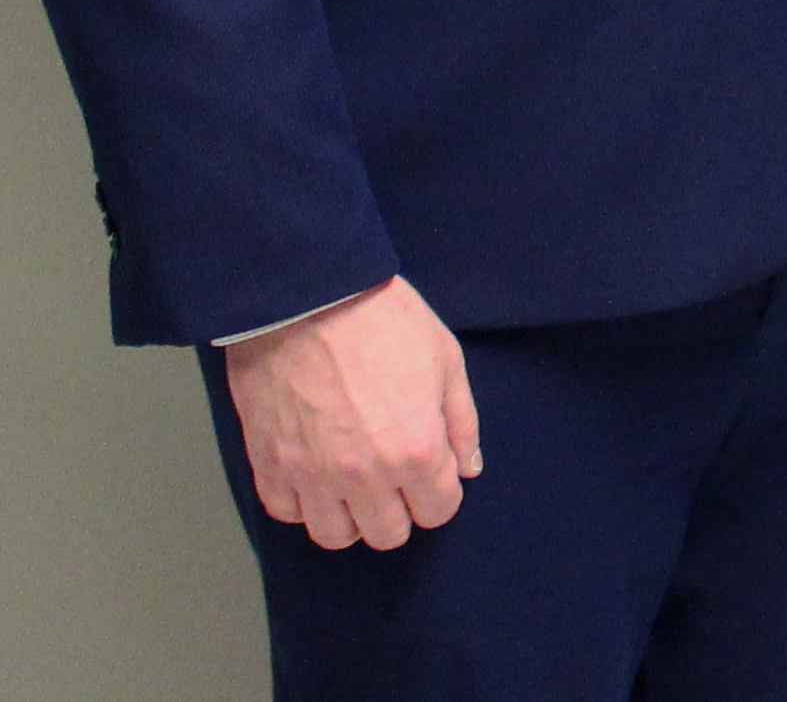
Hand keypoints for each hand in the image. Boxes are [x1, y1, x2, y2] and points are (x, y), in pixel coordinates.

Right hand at [220, 277, 481, 549]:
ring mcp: (311, 476)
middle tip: (396, 478)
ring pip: (335, 536)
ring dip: (350, 516)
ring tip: (354, 484)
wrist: (306, 299)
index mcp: (415, 450)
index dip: (440, 493)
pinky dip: (303, 503)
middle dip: (400, 510)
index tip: (433, 472)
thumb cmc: (384, 322)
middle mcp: (364, 476)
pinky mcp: (269, 466)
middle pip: (388, 534)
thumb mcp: (445, 360)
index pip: (438, 512)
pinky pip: (287, 513)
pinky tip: (315, 475)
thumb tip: (467, 467)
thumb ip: (461, 421)